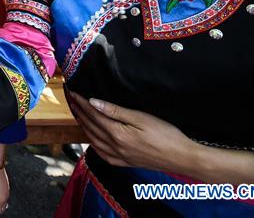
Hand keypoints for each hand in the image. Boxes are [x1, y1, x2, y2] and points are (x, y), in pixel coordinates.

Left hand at [68, 92, 197, 173]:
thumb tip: (93, 102)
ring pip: (93, 139)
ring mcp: (119, 156)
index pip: (93, 114)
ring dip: (83, 125)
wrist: (182, 158)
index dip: (81, 102)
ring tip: (77, 114)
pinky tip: (92, 139)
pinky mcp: (125, 162)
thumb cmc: (166, 135)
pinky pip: (102, 153)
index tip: (72, 91)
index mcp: (117, 134)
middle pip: (90, 126)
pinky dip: (93, 143)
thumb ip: (116, 111)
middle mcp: (114, 147)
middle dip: (79, 111)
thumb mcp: (142, 118)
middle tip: (71, 99)